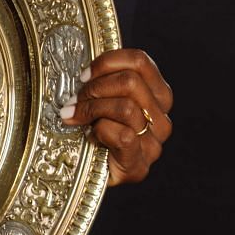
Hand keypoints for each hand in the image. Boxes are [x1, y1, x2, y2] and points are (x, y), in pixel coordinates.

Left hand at [63, 48, 173, 185]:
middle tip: (74, 101)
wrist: (84, 173)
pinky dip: (99, 131)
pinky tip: (89, 136)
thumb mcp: (98, 98)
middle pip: (130, 82)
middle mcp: (161, 117)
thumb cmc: (89, 129)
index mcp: (156, 95)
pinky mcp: (139, 165)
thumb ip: (101, 80)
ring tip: (73, 117)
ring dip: (92, 109)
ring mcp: (154, 143)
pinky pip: (123, 135)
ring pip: (126, 107)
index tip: (83, 75)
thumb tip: (83, 70)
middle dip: (94, 89)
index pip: (140, 61)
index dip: (107, 63)